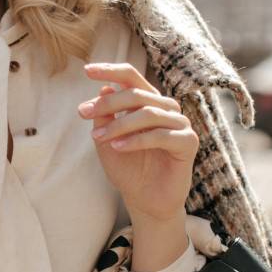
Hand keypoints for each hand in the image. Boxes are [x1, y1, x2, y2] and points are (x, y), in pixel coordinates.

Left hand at [76, 61, 197, 221]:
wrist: (145, 201)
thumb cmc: (128, 169)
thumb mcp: (107, 140)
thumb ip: (105, 116)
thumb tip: (104, 88)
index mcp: (148, 101)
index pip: (131, 77)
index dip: (110, 70)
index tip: (86, 70)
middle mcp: (166, 108)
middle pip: (137, 94)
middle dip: (107, 103)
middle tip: (83, 113)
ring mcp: (180, 124)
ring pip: (148, 113)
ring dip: (119, 124)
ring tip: (98, 137)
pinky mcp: (188, 142)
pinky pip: (160, 135)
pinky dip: (136, 140)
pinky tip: (117, 147)